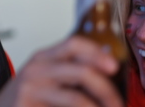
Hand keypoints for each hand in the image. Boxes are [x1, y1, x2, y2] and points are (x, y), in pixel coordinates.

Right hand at [0, 35, 123, 106]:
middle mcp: (37, 70)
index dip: (96, 53)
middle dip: (106, 89)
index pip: (73, 44)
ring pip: (75, 97)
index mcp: (43, 57)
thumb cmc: (26, 96)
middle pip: (80, 71)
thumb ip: (67, 70)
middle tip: (118, 103)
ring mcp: (32, 90)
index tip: (114, 67)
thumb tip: (107, 72)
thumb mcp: (43, 75)